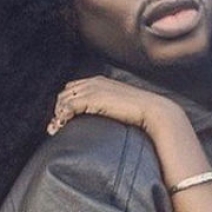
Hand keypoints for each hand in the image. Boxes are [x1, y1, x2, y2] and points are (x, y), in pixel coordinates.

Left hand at [47, 76, 181, 135]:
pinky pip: (68, 106)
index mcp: (100, 81)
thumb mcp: (121, 106)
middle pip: (64, 93)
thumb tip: (105, 118)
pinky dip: (62, 116)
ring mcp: (92, 89)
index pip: (73, 88)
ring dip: (58, 115)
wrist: (155, 112)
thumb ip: (108, 107)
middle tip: (55, 127)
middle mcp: (93, 82)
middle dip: (58, 110)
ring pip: (63, 100)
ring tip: (57, 130)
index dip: (65, 104)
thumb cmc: (142, 114)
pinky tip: (62, 126)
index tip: (62, 120)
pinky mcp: (93, 98)